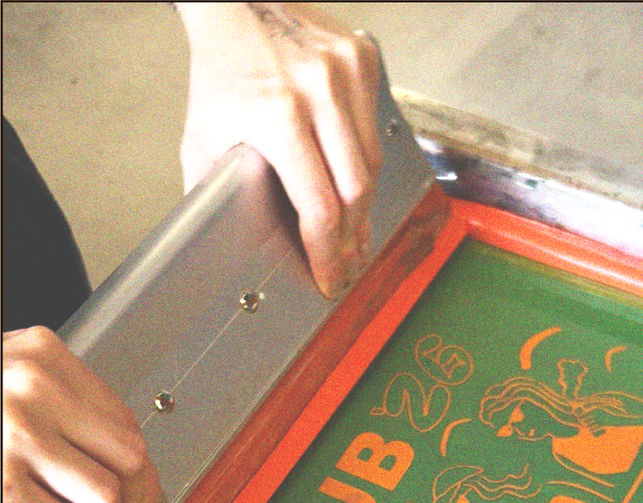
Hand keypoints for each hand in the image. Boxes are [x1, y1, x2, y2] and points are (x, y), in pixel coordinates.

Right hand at [2, 327, 164, 502]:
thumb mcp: (5, 372)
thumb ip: (51, 397)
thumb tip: (117, 458)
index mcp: (40, 354)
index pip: (121, 416)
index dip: (142, 462)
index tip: (148, 486)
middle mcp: (32, 388)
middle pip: (126, 453)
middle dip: (142, 496)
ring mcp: (14, 434)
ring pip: (105, 491)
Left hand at [174, 2, 382, 297]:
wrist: (240, 6)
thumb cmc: (222, 67)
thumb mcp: (203, 133)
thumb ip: (215, 187)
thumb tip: (229, 237)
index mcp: (276, 115)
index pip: (319, 202)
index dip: (327, 249)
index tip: (331, 273)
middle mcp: (319, 93)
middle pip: (356, 188)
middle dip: (352, 234)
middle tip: (348, 258)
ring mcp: (348, 74)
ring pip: (373, 161)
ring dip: (364, 200)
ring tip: (355, 226)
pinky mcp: (365, 62)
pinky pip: (377, 126)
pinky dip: (367, 155)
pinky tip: (355, 174)